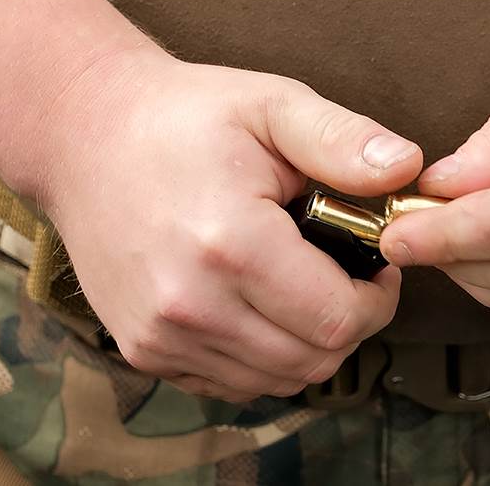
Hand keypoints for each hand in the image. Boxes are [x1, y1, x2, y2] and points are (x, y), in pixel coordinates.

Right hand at [39, 53, 422, 400]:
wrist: (84, 137)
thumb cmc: (186, 117)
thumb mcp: (272, 106)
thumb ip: (342, 141)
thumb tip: (406, 170)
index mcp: (230, 244)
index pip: (340, 321)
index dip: (377, 299)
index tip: (375, 263)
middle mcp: (190, 305)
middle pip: (314, 361)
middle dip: (348, 323)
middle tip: (345, 273)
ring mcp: (160, 337)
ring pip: (277, 380)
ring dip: (307, 344)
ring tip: (300, 284)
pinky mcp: (145, 352)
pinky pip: (233, 384)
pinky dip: (263, 357)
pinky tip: (259, 303)